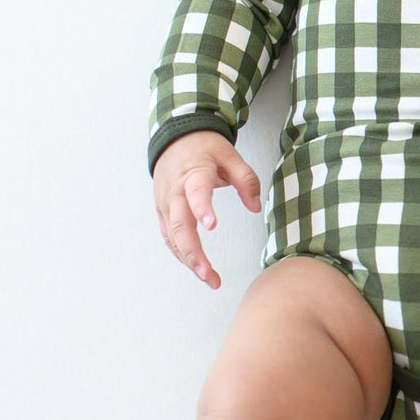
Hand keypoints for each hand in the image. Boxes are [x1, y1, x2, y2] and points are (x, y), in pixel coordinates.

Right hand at [153, 130, 262, 288]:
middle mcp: (174, 192)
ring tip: (210, 280)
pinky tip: (197, 269)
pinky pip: (170, 238)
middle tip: (210, 274)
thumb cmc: (204, 148)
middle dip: (193, 253)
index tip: (212, 225)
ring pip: (173, 238)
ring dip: (189, 261)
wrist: (175, 139)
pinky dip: (182, 255)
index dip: (203, 208)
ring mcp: (165, 205)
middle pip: (180, 225)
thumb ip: (246, 180)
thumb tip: (256, 207)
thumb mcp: (230, 156)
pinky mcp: (163, 213)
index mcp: (193, 174)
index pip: (196, 192)